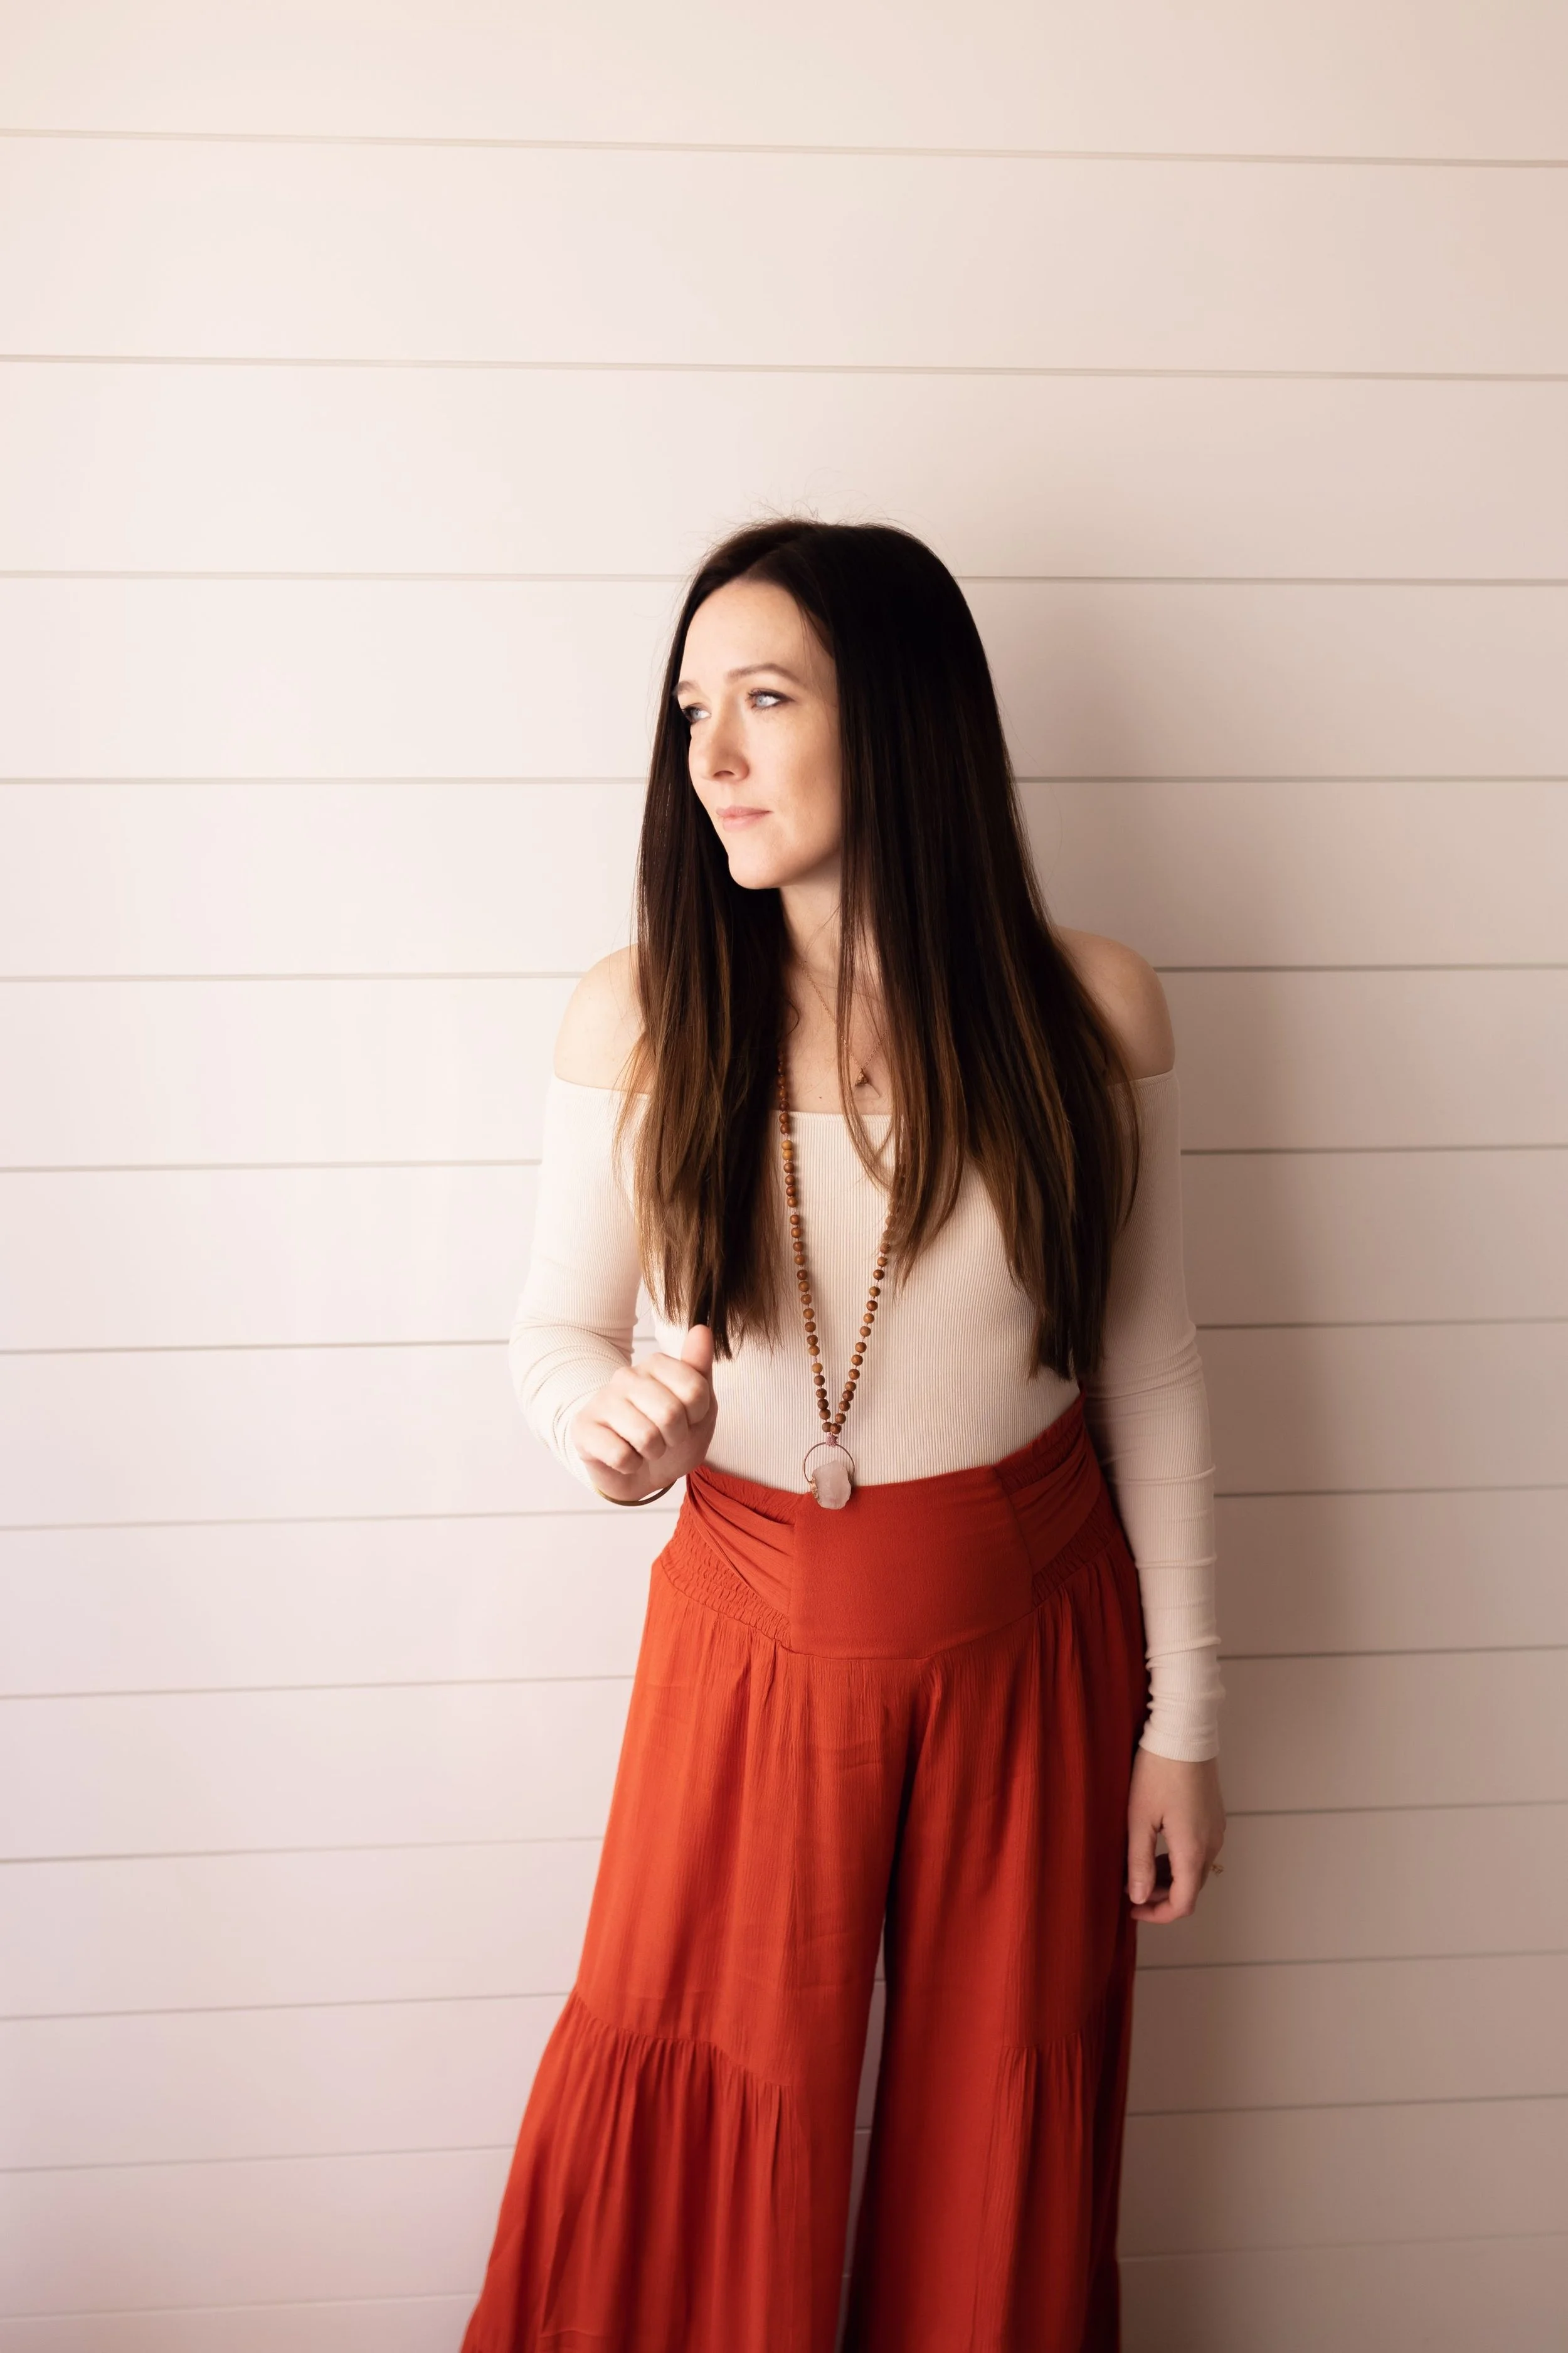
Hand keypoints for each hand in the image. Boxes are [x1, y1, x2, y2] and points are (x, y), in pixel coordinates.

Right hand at [570, 1325, 717, 1502]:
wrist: (643, 1473)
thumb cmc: (671, 1435)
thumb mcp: (699, 1406)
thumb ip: (700, 1370)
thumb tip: (701, 1329)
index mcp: (655, 1365)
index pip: (695, 1390)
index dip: (698, 1416)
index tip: (688, 1419)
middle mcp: (626, 1376)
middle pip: (671, 1414)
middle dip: (675, 1437)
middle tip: (665, 1438)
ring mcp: (602, 1401)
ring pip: (646, 1437)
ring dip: (653, 1453)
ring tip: (645, 1448)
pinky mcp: (583, 1429)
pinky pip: (620, 1456)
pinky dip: (630, 1465)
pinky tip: (625, 1457)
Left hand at [1126, 1749, 1225, 1923]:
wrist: (1184, 1732)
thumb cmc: (1157, 1771)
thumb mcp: (1139, 1818)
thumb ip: (1140, 1861)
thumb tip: (1139, 1898)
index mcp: (1193, 1850)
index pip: (1183, 1903)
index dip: (1158, 1914)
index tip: (1133, 1908)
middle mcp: (1211, 1844)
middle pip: (1191, 1888)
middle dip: (1162, 1896)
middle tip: (1132, 1887)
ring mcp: (1216, 1830)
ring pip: (1196, 1869)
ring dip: (1171, 1877)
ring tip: (1140, 1866)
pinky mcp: (1214, 1816)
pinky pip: (1200, 1850)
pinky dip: (1180, 1859)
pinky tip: (1158, 1845)